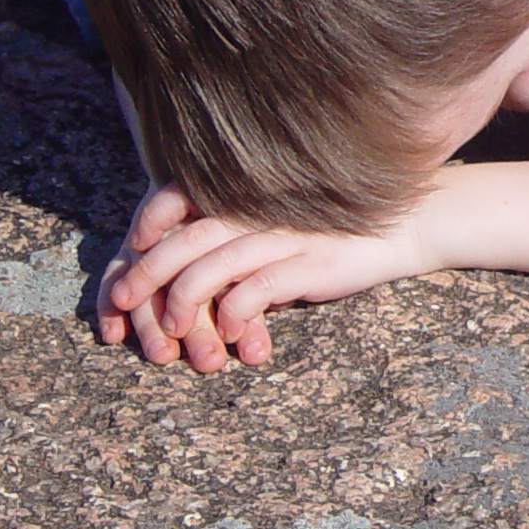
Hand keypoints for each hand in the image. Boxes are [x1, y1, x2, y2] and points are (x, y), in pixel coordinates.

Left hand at [98, 188, 437, 368]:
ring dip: (183, 303)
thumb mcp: (281, 223)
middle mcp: (260, 209)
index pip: (180, 197)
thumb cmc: (336, 230)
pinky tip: (229, 333)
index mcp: (249, 194)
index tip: (129, 252)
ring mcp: (284, 236)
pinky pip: (254, 291)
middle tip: (121, 302)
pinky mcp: (308, 264)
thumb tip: (190, 262)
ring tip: (174, 332)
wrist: (407, 226)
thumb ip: (242, 232)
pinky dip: (231, 315)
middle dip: (145, 273)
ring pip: (212, 267)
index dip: (147, 225)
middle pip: (185, 238)